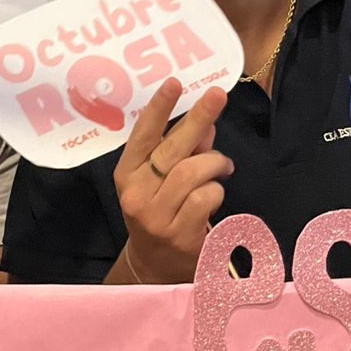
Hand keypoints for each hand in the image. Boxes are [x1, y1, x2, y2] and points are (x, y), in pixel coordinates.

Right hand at [113, 79, 231, 283]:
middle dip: (198, 119)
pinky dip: (217, 189)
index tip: (174, 82)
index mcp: (126, 174)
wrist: (155, 268)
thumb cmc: (160, 213)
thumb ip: (181, 152)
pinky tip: (216, 193)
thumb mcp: (161, 181)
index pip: (141, 136)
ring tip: (223, 166)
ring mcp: (156, 216)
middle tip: (218, 95)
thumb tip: (206, 124)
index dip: (158, 108)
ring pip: (192, 172)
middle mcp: (136, 194)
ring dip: (215, 163)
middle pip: (171, 149)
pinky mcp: (178, 235)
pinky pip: (206, 197)